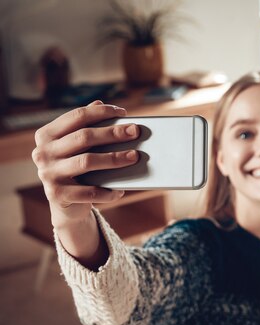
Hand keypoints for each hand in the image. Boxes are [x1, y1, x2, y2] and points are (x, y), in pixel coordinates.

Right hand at [32, 101, 139, 228]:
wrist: (65, 206)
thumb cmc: (76, 169)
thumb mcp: (76, 147)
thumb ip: (84, 125)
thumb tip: (100, 103)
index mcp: (46, 135)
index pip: (76, 116)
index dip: (101, 112)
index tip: (123, 112)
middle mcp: (42, 153)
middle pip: (83, 137)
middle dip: (112, 133)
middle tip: (135, 131)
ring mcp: (48, 174)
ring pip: (86, 162)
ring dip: (114, 158)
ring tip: (134, 156)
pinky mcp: (58, 194)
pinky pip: (89, 191)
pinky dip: (108, 191)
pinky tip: (121, 189)